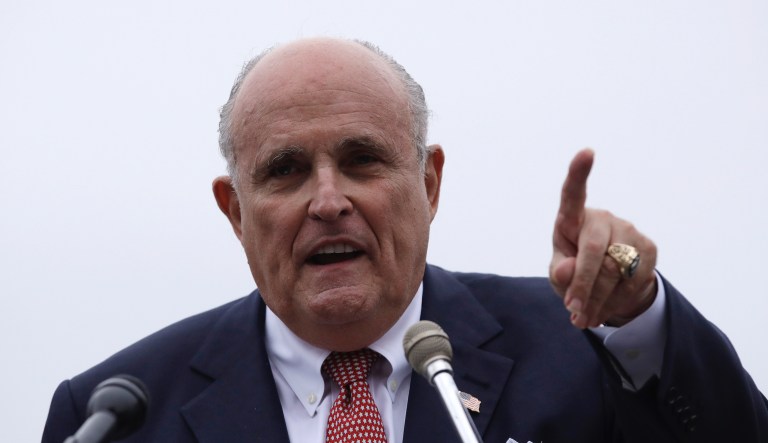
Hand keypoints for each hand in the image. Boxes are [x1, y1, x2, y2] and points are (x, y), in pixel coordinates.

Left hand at [549, 149, 657, 327]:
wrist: (608, 285)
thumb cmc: (573, 269)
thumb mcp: (558, 273)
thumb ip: (559, 271)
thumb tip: (566, 272)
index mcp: (572, 218)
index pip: (572, 194)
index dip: (579, 173)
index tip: (586, 152)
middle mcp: (603, 218)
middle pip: (594, 251)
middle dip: (583, 286)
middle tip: (574, 313)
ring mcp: (629, 230)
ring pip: (616, 271)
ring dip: (599, 300)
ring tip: (585, 319)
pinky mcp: (649, 247)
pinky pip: (633, 280)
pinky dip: (617, 301)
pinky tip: (605, 309)